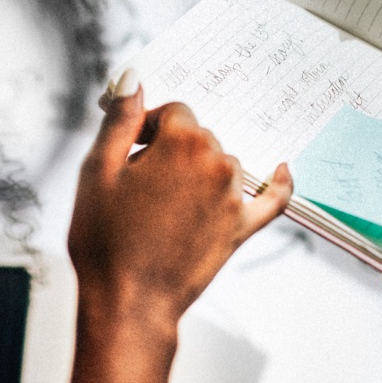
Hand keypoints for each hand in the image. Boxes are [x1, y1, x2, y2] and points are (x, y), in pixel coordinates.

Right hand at [69, 71, 292, 326]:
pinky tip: (284, 169)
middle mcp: (216, 164)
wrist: (128, 303)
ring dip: (197, 170)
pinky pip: (272, 199)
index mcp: (182, 144)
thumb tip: (133, 79)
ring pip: (221, 163)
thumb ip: (120, 120)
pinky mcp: (242, 228)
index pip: (172, 112)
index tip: (127, 141)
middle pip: (197, 136)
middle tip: (135, 178)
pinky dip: (279, 183)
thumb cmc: (106, 241)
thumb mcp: (97, 171)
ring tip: (161, 201)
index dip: (147, 124)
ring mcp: (233, 197)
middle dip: (169, 147)